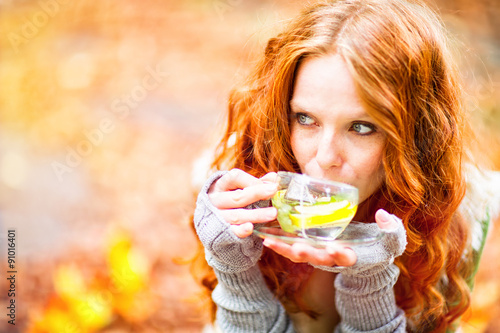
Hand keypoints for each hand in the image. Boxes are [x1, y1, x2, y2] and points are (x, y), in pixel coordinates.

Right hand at [208, 169, 277, 237]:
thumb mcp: (236, 188)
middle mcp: (216, 200)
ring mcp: (217, 216)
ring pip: (236, 215)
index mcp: (220, 185)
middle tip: (274, 190)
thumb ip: (254, 183)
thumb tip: (273, 177)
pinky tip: (250, 228)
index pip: (234, 177)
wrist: (208, 221)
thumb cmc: (227, 199)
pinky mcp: (221, 232)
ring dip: (256, 214)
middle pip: (237, 196)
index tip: (269, 185)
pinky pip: (232, 231)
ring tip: (273, 213)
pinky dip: (241, 230)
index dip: (252, 180)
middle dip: (256, 193)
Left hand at [262, 209, 401, 267]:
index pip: (347, 257)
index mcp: (354, 256)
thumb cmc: (381, 249)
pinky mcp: (312, 250)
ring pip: (300, 255)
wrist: (368, 260)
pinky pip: (293, 249)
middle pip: (317, 258)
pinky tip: (266, 236)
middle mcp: (334, 259)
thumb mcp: (392, 241)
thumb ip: (391, 229)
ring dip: (285, 249)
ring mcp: (321, 256)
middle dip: (306, 254)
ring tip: (269, 241)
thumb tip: (383, 214)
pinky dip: (281, 244)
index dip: (341, 254)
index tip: (336, 249)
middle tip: (296, 248)